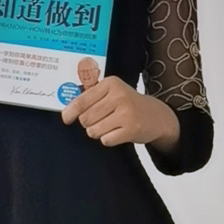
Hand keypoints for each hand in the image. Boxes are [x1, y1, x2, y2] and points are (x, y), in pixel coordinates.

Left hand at [60, 76, 179, 149]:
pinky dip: (108, 139)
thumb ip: (90, 95)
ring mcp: (126, 113)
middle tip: (99, 120)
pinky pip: (106, 140)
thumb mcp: (112, 91)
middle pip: (85, 118)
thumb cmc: (128, 103)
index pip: (82, 100)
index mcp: (110, 83)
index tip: (66, 118)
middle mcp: (118, 96)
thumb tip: (66, 108)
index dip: (70, 112)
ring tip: (109, 126)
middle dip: (88, 123)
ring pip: (93, 130)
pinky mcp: (131, 129)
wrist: (157, 116)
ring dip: (97, 132)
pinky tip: (118, 132)